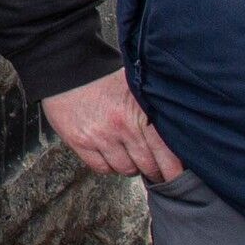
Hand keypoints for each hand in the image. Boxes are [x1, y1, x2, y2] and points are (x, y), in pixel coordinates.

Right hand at [43, 68, 182, 182]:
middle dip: (155, 171)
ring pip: (126, 169)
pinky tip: (111, 156)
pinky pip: (102, 168)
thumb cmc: (105, 77)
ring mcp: (101, 137)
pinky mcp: (81, 142)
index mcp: (142, 113)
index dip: (173, 170)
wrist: (69, 68)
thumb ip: (154, 109)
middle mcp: (124, 128)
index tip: (176, 175)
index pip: (166, 152)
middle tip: (156, 170)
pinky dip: (108, 166)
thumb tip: (175, 131)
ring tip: (131, 157)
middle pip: (147, 165)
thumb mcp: (137, 87)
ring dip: (131, 167)